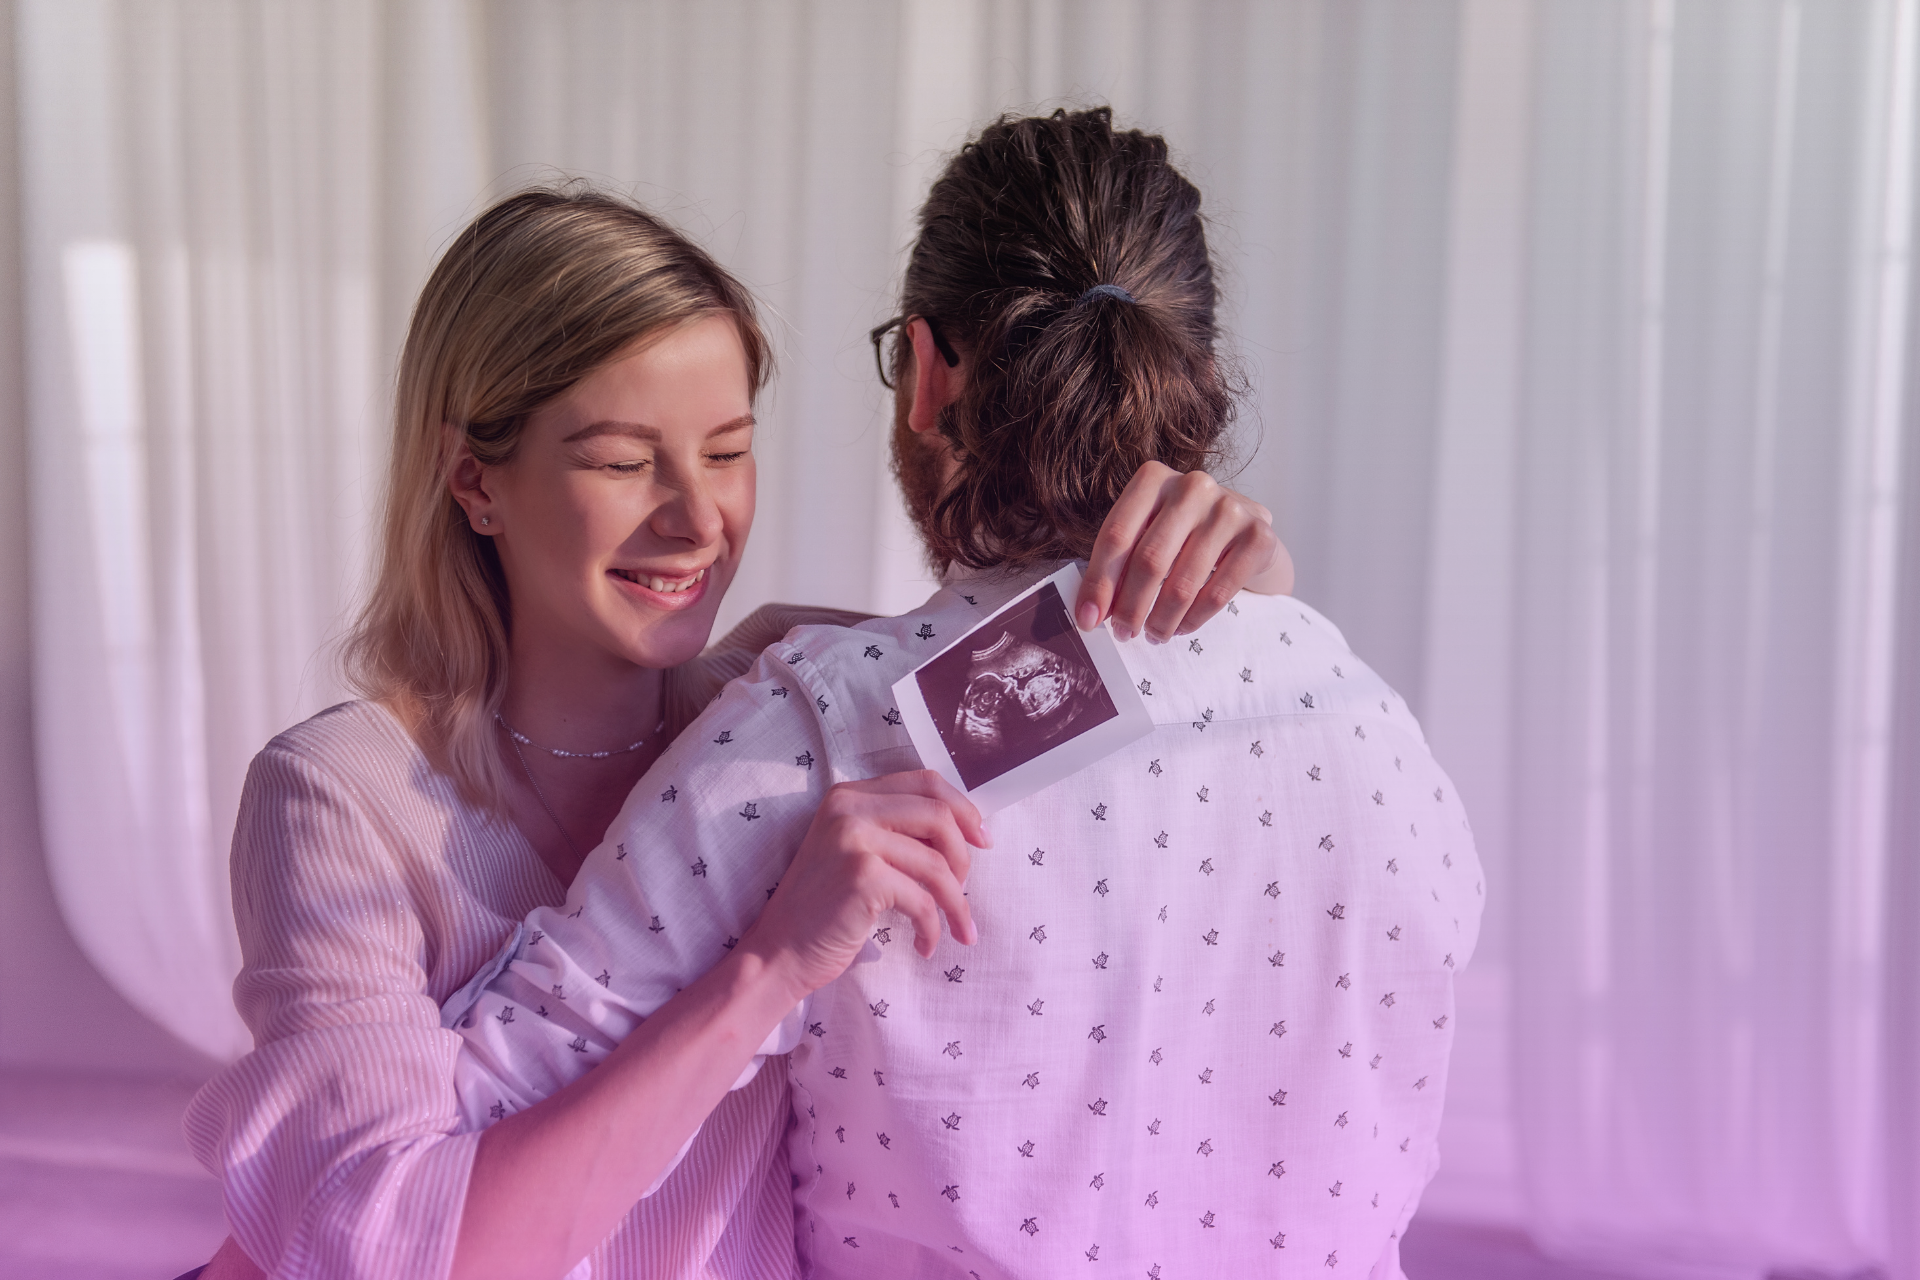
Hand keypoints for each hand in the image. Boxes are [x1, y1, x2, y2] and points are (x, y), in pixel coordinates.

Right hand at [740, 771, 988, 1000]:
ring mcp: (854, 839)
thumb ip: (896, 831)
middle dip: (964, 856)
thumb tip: (966, 831)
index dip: (962, 809)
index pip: (924, 782)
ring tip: (959, 927)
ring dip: (956, 902)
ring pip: (936, 862)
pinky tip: (926, 945)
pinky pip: (923, 899)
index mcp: (849, 795)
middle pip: (938, 815)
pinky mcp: (862, 877)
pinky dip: (933, 927)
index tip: (981, 840)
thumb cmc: (824, 909)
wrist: (779, 952)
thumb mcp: (855, 852)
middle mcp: (849, 808)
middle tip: (965, 889)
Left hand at [1076, 462, 1292, 641]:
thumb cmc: (1184, 538)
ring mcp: (1229, 508)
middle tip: (1122, 634)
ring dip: (1161, 619)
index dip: (1099, 582)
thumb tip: (1089, 613)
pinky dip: (1194, 619)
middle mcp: (1193, 485)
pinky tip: (1182, 628)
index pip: (1117, 535)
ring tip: (1153, 635)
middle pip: (1150, 559)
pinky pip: (1217, 592)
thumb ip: (1119, 563)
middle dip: (1130, 606)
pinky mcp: (1259, 535)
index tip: (1087, 620)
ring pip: (1182, 582)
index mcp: (1154, 478)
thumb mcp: (1148, 534)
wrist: (1248, 536)